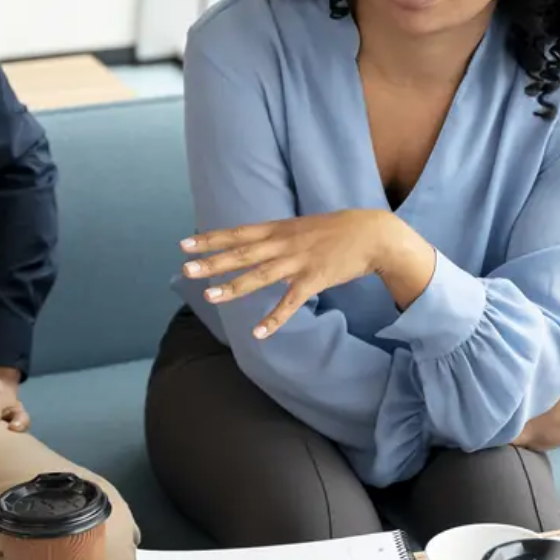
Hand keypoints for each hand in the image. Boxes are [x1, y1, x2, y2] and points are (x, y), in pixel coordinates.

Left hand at [180, 210, 435, 338]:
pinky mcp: (314, 280)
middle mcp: (283, 244)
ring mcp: (298, 262)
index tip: (184, 243)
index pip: (237, 233)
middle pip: (242, 254)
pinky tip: (258, 332)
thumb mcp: (302, 226)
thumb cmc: (338, 230)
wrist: (374, 234)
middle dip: (212, 262)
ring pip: (260, 276)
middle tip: (186, 269)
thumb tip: (258, 246)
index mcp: (278, 229)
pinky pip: (290, 302)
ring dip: (234, 288)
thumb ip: (278, 236)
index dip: (210, 239)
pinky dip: (274, 318)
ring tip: (210, 297)